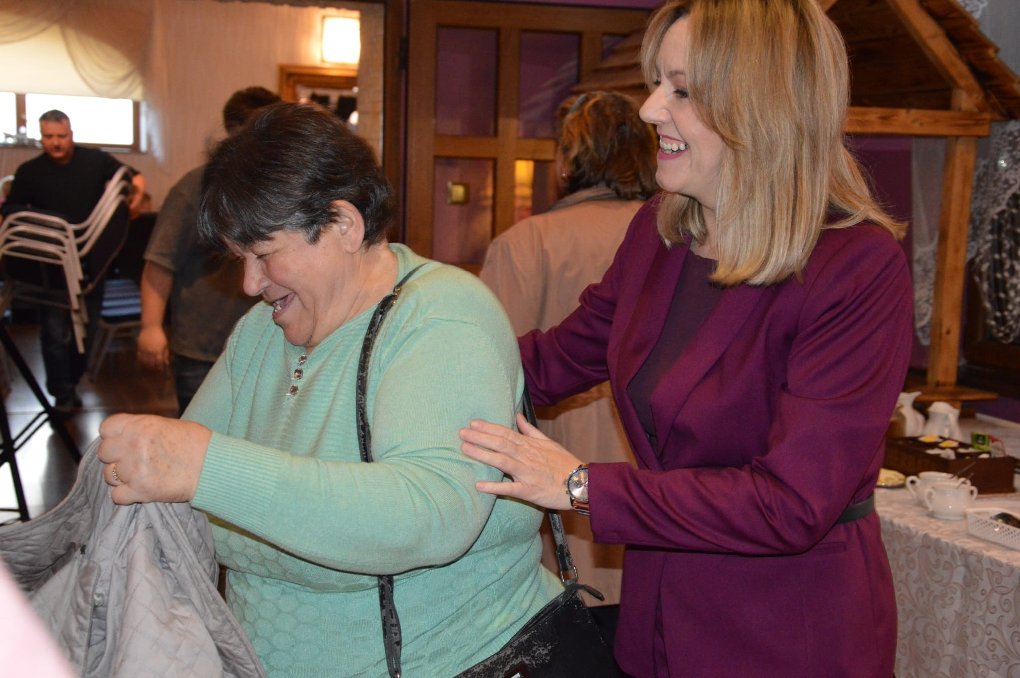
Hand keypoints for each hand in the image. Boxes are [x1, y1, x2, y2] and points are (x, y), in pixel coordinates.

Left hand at [97, 413, 211, 504]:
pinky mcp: (140, 492)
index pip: (107, 428)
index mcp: (140, 426)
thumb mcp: (169, 426)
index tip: (122, 442)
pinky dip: (126, 496)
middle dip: (115, 457)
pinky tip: (139, 490)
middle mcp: (133, 446)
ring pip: (108, 476)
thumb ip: (143, 429)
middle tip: (132, 461)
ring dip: (120, 477)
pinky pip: (116, 496)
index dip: (113, 436)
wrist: (214, 467)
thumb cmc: (198, 443)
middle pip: (104, 453)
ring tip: (139, 476)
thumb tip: (128, 436)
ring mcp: (134, 470)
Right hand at [136, 326, 169, 371]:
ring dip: (146, 366)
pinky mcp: (139, 347)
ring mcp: (144, 349)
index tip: (161, 370)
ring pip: (144, 361)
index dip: (160, 367)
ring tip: (148, 369)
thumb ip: (165, 354)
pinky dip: (140, 361)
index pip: (159, 362)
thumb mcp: (165, 344)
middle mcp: (151, 351)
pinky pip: (139, 356)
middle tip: (154, 371)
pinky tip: (142, 363)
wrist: (150, 327)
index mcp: (159, 350)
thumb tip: (166, 362)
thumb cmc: (160, 335)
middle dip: (153, 368)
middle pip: (151, 363)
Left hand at [460, 413, 581, 510]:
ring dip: (483, 454)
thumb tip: (517, 416)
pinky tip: (479, 485)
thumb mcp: (549, 443)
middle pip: (501, 444)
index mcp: (531, 445)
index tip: (473, 423)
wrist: (581, 484)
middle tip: (462, 433)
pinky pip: (509, 489)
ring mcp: (527, 473)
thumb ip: (530, 430)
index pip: (506, 433)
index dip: (489, 428)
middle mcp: (527, 457)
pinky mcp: (529, 491)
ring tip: (465, 449)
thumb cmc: (565, 463)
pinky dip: (495, 487)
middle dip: (480, 437)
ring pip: (502, 461)